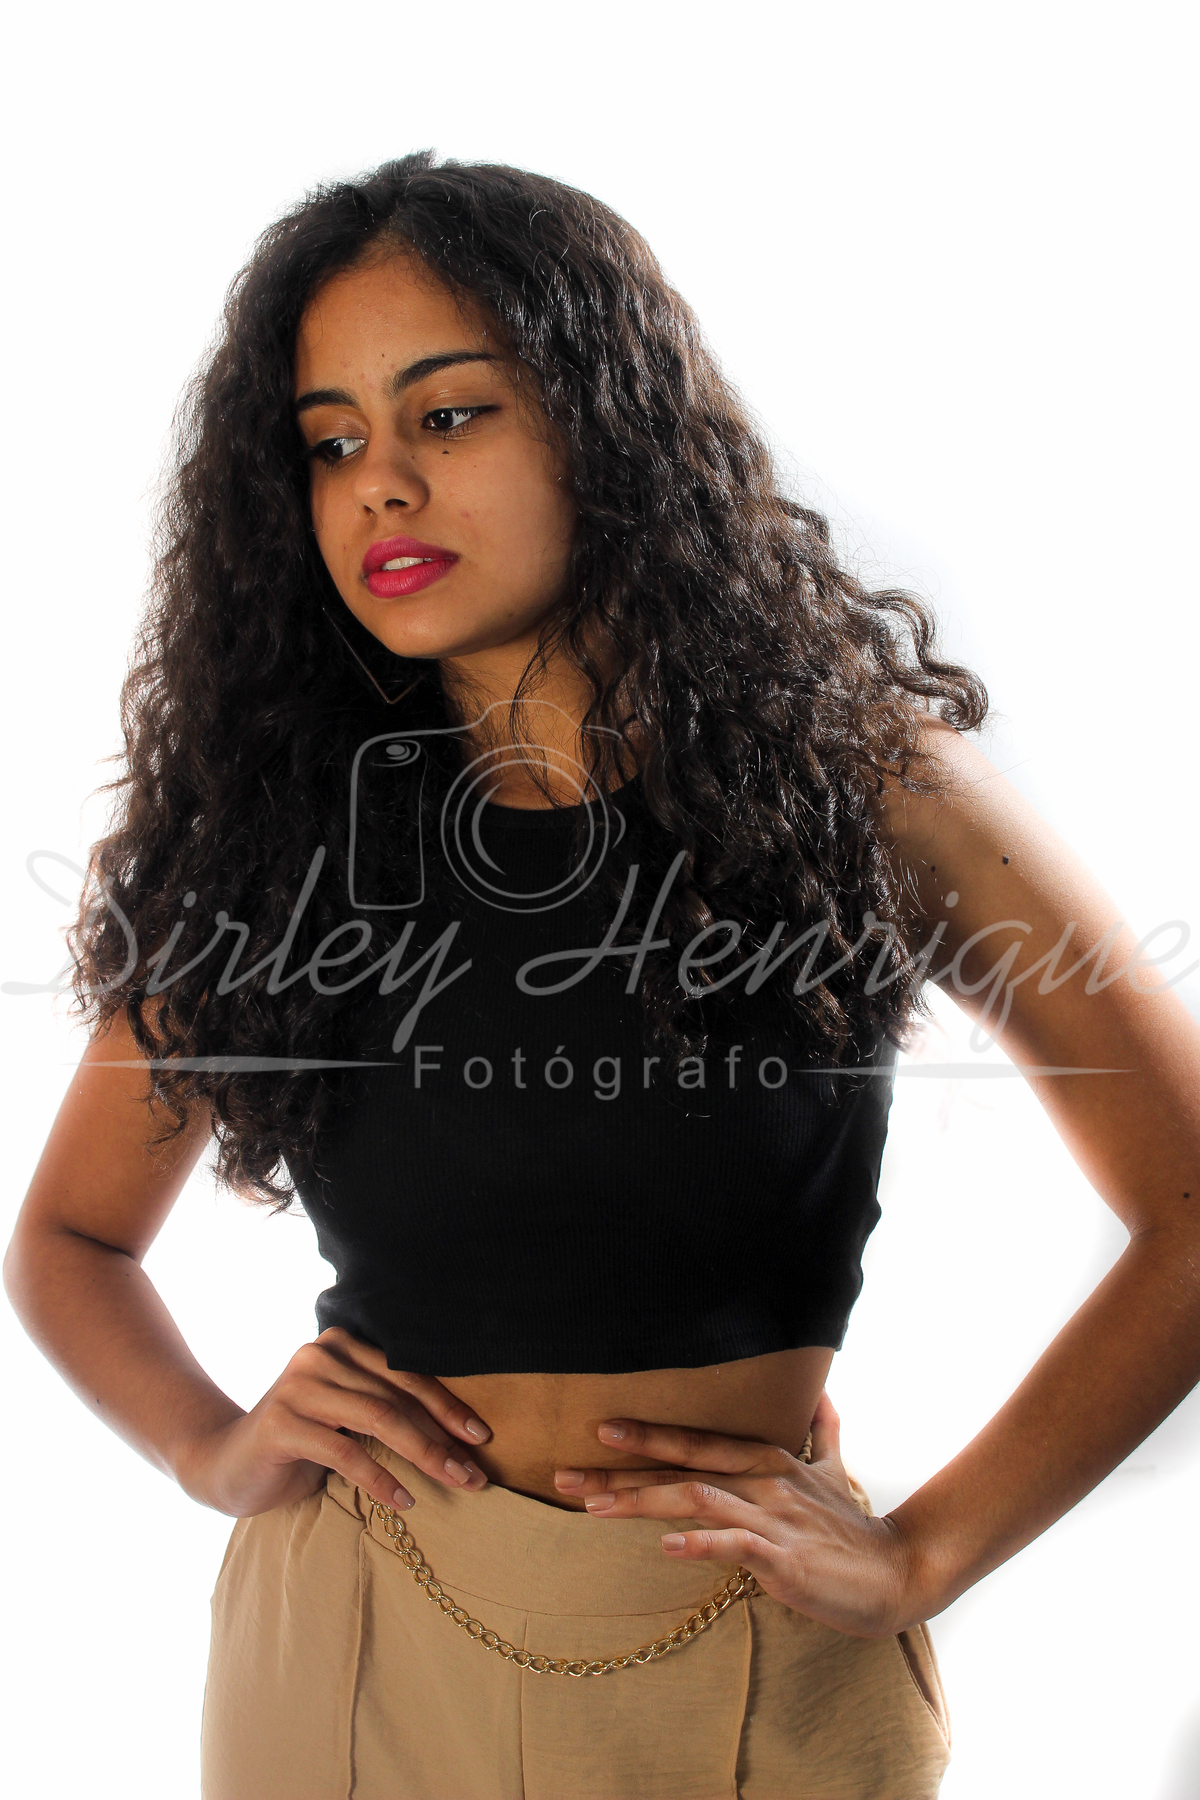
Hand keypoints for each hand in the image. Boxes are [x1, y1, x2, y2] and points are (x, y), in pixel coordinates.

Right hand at [181, 1326, 492, 1517]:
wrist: (225, 1466)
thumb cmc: (299, 1444)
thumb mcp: (345, 1419)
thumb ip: (384, 1408)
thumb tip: (460, 1434)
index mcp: (341, 1345)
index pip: (406, 1374)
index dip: (448, 1405)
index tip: (481, 1437)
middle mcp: (318, 1356)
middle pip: (396, 1398)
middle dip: (443, 1437)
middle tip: (476, 1473)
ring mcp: (296, 1387)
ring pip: (377, 1419)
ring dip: (423, 1456)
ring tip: (454, 1484)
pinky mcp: (280, 1424)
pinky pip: (344, 1451)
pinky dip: (379, 1478)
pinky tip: (404, 1500)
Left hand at [553, 1390, 915, 1638]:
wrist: (899, 1572)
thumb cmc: (855, 1528)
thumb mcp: (836, 1471)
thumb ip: (823, 1431)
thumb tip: (823, 1392)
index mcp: (769, 1460)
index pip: (698, 1442)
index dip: (649, 1435)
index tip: (600, 1429)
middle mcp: (764, 1481)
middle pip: (682, 1468)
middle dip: (620, 1470)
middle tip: (565, 1475)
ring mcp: (772, 1518)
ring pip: (695, 1500)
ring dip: (640, 1502)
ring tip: (592, 1509)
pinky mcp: (784, 1559)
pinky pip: (735, 1546)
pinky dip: (701, 1544)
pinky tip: (668, 1548)